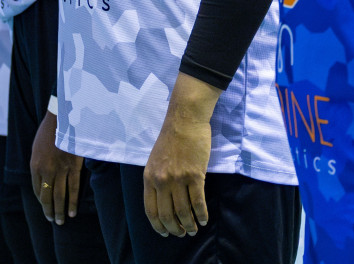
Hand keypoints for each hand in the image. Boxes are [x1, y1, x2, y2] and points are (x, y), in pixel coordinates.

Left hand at [31, 110, 84, 224]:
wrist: (62, 118)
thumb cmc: (49, 131)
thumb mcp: (37, 147)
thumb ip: (39, 163)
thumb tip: (42, 178)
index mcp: (35, 165)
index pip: (36, 190)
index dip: (41, 200)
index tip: (45, 207)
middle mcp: (46, 170)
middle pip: (47, 196)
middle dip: (49, 210)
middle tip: (52, 220)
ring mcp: (61, 169)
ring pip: (60, 196)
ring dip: (60, 210)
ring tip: (60, 221)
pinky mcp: (74, 167)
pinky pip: (73, 188)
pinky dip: (72, 201)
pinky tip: (72, 212)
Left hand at [143, 74, 218, 236]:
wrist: (185, 119)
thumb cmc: (171, 137)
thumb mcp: (155, 159)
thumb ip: (156, 178)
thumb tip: (163, 200)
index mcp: (149, 177)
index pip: (150, 210)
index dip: (158, 225)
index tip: (164, 233)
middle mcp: (161, 181)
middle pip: (167, 215)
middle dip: (175, 229)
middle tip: (182, 234)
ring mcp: (178, 179)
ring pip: (183, 212)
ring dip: (190, 225)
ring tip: (194, 230)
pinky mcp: (195, 175)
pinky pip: (198, 202)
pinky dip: (202, 214)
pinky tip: (204, 219)